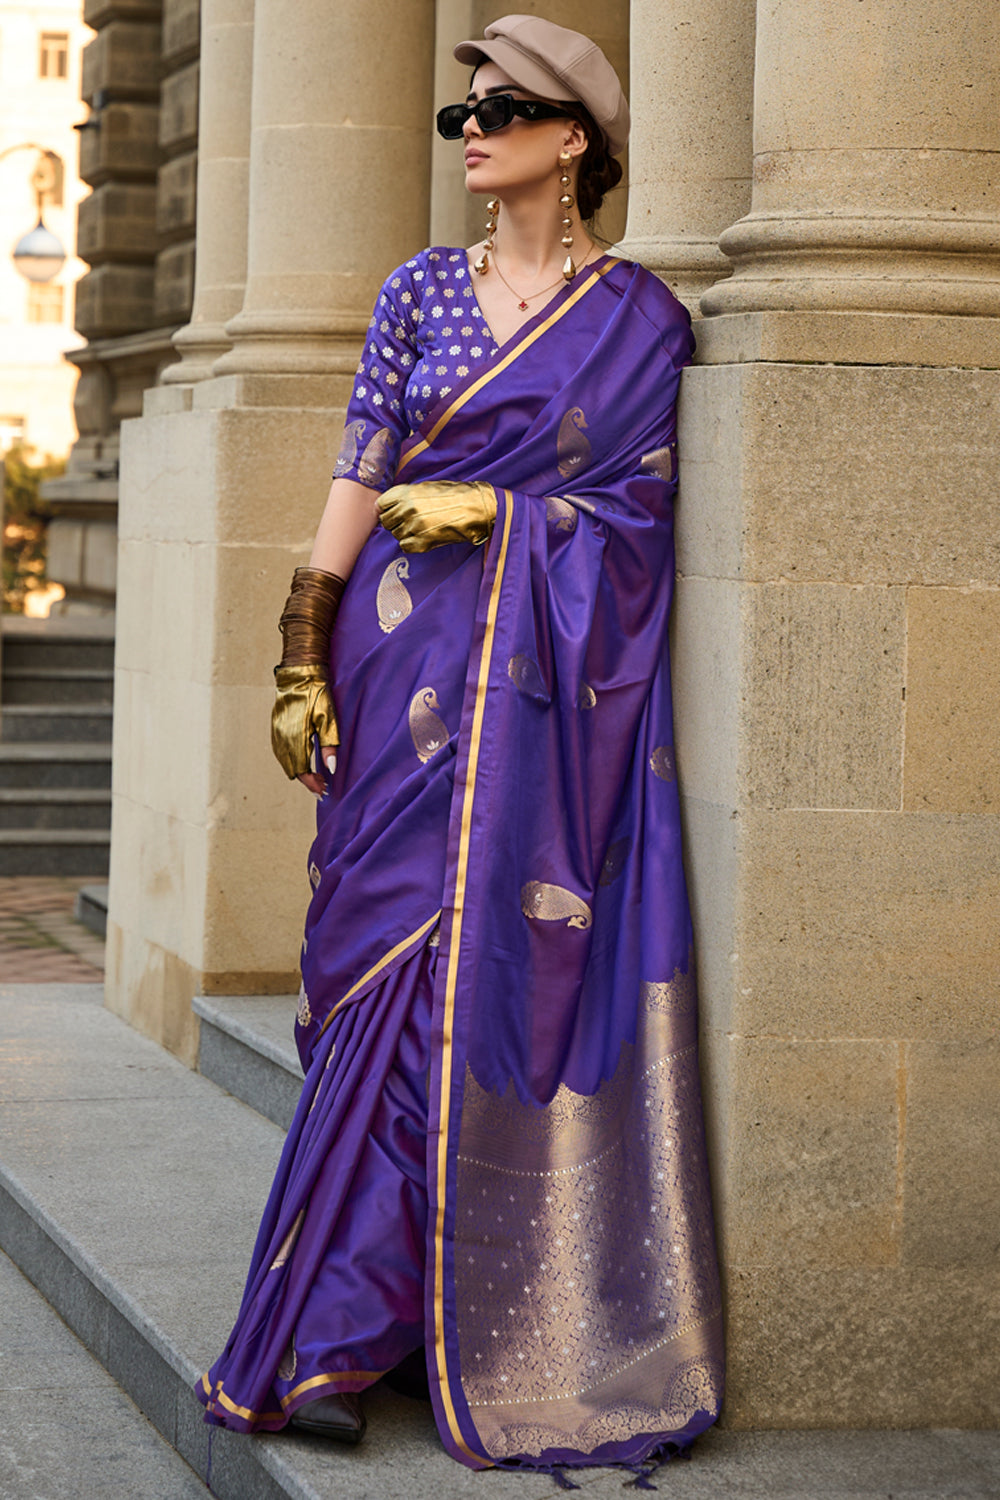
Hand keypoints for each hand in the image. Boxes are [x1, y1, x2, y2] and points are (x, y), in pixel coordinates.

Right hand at [271, 665, 338, 790]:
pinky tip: (300, 763)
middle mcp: (283, 738)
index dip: (312, 783)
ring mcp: (276, 732)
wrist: (299, 674)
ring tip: (314, 778)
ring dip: (298, 772)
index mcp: (297, 737)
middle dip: (307, 781)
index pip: (302, 770)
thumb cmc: (318, 694)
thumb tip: (331, 769)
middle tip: (323, 787)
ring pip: (285, 762)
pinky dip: (290, 762)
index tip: (324, 790)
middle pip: (292, 769)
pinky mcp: (275, 727)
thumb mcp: (329, 719)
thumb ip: (329, 746)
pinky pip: (280, 752)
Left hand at [376, 480, 496, 551]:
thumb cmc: (454, 495)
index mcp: (407, 494)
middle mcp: (407, 510)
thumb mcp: (427, 488)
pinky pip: (405, 546)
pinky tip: (423, 537)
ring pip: (396, 535)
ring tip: (420, 528)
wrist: (475, 507)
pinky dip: (411, 544)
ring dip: (405, 533)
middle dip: (395, 522)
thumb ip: (406, 496)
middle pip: (386, 521)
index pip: (381, 504)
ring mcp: (414, 527)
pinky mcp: (422, 542)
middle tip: (408, 521)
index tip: (393, 511)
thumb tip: (390, 505)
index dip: (387, 508)